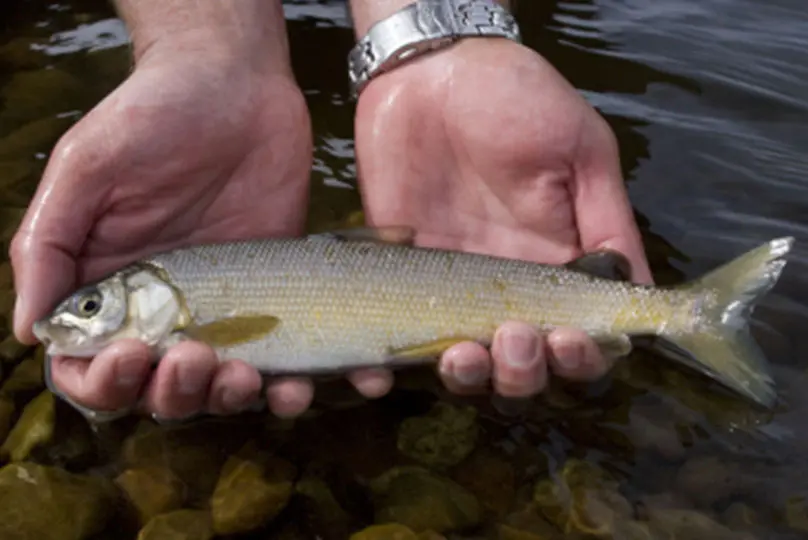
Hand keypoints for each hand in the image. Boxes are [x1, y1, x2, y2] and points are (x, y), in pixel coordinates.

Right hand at [11, 42, 319, 418]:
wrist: (235, 84)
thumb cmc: (150, 117)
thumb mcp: (86, 171)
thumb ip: (48, 247)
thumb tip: (30, 331)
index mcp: (110, 290)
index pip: (93, 367)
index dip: (105, 383)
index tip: (133, 359)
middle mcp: (166, 309)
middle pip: (162, 388)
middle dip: (178, 392)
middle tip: (199, 359)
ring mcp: (227, 305)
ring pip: (225, 383)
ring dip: (235, 398)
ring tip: (250, 377)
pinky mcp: (280, 293)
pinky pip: (289, 352)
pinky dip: (299, 382)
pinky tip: (309, 384)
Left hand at [351, 39, 651, 398]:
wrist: (432, 69)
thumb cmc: (517, 100)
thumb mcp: (580, 150)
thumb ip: (608, 223)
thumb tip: (638, 294)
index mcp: (557, 262)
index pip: (578, 335)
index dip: (581, 356)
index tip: (569, 339)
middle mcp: (505, 286)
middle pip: (524, 365)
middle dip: (526, 372)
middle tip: (519, 338)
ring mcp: (449, 285)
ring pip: (466, 363)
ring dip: (474, 376)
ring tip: (468, 352)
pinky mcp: (397, 274)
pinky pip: (397, 336)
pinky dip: (394, 368)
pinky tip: (394, 371)